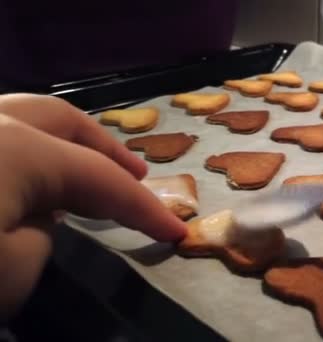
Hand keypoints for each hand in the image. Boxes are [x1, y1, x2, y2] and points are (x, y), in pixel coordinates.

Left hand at [0, 94, 186, 318]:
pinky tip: (35, 183)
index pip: (99, 179)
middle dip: (106, 149)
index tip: (176, 230)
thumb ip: (45, 231)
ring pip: (23, 120)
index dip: (143, 207)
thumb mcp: (13, 270)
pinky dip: (28, 153)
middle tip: (137, 174)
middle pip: (61, 121)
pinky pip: (0, 140)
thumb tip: (41, 214)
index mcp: (19, 147)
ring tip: (90, 174)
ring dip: (65, 144)